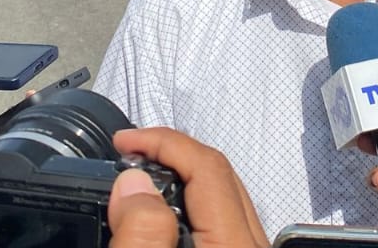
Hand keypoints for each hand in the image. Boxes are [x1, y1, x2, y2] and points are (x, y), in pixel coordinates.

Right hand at [111, 127, 266, 247]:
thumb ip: (142, 234)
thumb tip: (134, 184)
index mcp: (233, 246)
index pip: (208, 166)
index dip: (163, 142)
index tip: (126, 141)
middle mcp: (251, 246)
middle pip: (219, 175)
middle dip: (171, 154)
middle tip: (131, 153)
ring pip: (222, 197)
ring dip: (180, 179)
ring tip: (141, 181)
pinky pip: (221, 218)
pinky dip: (189, 205)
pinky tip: (162, 213)